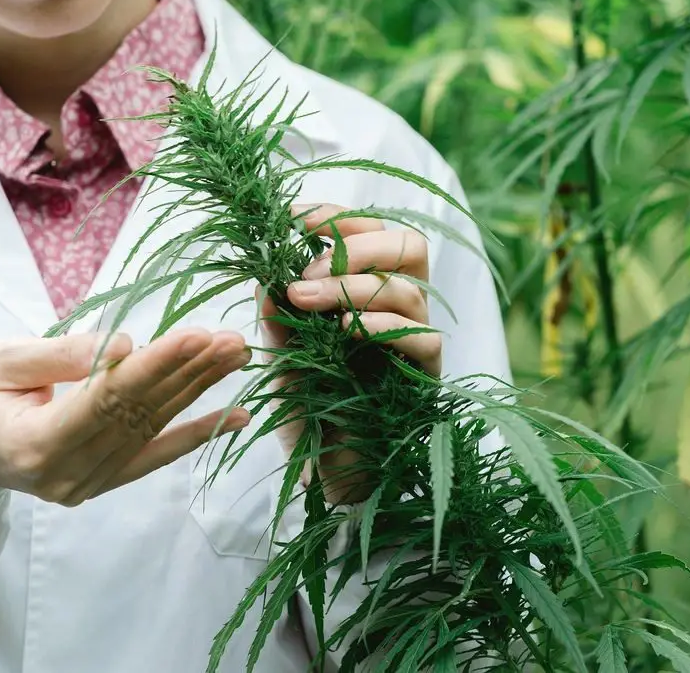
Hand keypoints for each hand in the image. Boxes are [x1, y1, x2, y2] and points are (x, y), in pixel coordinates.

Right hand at [0, 328, 250, 506]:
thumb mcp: (0, 360)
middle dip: (189, 374)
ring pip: (152, 430)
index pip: (107, 400)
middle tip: (231, 341)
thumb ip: (64, 356)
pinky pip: (153, 456)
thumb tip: (125, 345)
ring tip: (236, 358)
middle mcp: (64, 474)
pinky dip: (195, 434)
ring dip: (199, 392)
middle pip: (138, 415)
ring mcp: (83, 485)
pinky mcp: (97, 481)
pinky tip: (236, 417)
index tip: (195, 335)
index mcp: (33, 445)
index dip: (154, 366)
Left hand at [259, 203, 440, 503]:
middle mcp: (399, 308)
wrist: (328, 472)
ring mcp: (415, 341)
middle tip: (306, 266)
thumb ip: (276, 319)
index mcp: (368, 290)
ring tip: (305, 299)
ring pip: (409, 289)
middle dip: (357, 244)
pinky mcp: (425, 378)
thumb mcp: (281, 357)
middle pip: (408, 245)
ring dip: (353, 286)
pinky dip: (382, 325)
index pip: (372, 232)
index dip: (337, 217)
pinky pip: (422, 339)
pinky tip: (346, 331)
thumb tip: (264, 277)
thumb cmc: (309, 408)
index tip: (292, 217)